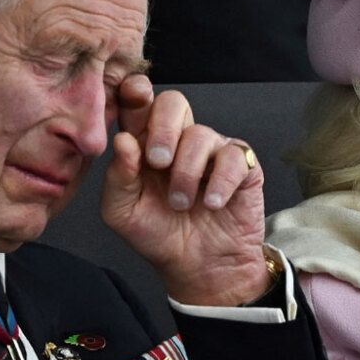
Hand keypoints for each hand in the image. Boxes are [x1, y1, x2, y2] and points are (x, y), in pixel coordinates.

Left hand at [100, 75, 270, 305]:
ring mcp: (211, 151)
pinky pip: (233, 156)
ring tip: (181, 203)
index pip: (140, 103)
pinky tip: (212, 203)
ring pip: (201, 134)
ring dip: (186, 172)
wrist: (198, 267)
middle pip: (174, 102)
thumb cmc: (159, 235)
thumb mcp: (123, 212)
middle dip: (163, 129)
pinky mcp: (241, 165)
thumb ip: (117, 176)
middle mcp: (178, 140)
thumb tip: (124, 140)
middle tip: (157, 163)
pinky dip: (220, 182)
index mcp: (145, 144)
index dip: (136, 92)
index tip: (134, 96)